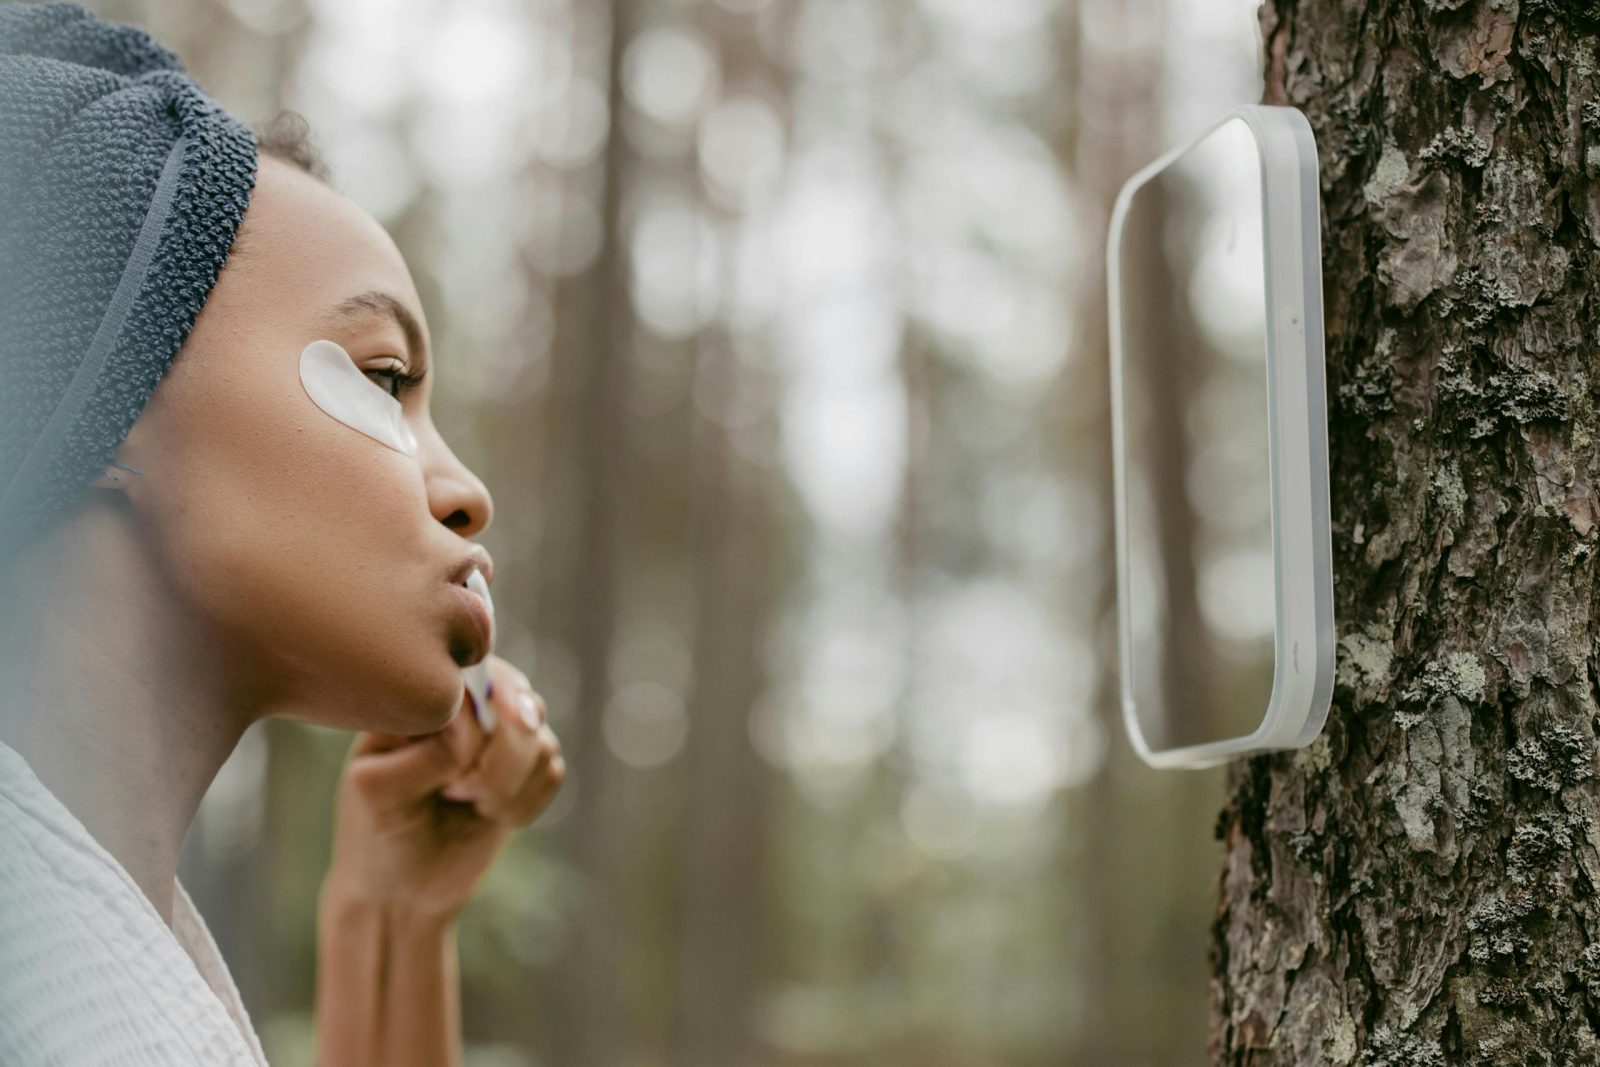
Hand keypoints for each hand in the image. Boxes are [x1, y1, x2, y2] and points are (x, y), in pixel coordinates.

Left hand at [323, 655, 565, 920]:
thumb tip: (471, 721)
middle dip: (500, 758)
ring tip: (468, 804)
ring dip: (509, 786)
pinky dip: (526, 803)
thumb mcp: (383, 792)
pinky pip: (553, 771)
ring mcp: (500, 738)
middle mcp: (467, 708)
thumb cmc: (377, 834)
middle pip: (518, 701)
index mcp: (423, 698)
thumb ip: (428, 752)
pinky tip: (490, 817)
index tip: (460, 770)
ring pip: (541, 739)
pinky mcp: (526, 770)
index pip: (474, 674)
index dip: (485, 714)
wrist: (402, 892)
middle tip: (458, 792)